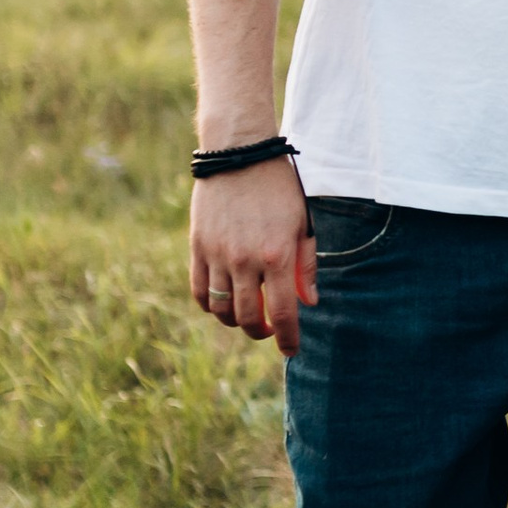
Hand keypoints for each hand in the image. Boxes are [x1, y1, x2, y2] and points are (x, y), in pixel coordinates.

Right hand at [190, 156, 317, 355]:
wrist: (239, 156)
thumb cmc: (278, 189)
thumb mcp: (303, 223)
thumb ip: (306, 265)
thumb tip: (310, 302)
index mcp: (278, 256)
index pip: (284, 313)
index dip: (287, 339)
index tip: (290, 351)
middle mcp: (245, 261)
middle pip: (248, 318)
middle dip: (261, 332)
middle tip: (269, 329)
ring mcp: (218, 256)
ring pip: (221, 309)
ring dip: (235, 321)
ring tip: (248, 315)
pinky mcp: (198, 248)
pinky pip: (199, 290)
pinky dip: (210, 305)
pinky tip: (223, 302)